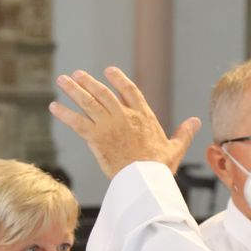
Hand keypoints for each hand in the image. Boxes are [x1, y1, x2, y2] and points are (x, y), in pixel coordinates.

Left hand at [50, 67, 201, 179]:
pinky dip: (64, 113)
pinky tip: (53, 106)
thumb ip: (184, 133)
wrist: (144, 180)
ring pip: (88, 102)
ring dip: (73, 90)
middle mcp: (124, 116)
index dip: (118, 80)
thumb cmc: (160, 168)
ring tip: (62, 80)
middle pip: (103, 93)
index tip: (109, 71)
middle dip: (88, 82)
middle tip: (76, 75)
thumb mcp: (175, 149)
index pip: (130, 91)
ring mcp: (109, 125)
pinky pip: (76, 121)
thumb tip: (197, 121)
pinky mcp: (96, 137)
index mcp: (143, 117)